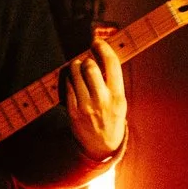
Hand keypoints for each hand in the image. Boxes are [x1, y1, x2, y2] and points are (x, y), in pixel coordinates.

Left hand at [65, 37, 127, 159]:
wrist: (101, 145)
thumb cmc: (111, 118)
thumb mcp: (120, 102)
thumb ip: (113, 82)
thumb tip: (102, 56)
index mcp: (118, 96)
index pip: (112, 64)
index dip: (103, 48)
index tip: (97, 42)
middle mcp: (102, 100)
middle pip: (90, 66)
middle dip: (86, 60)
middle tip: (86, 62)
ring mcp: (86, 106)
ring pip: (75, 74)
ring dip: (75, 67)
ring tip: (77, 70)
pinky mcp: (72, 111)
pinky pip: (67, 86)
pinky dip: (68, 79)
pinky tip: (72, 81)